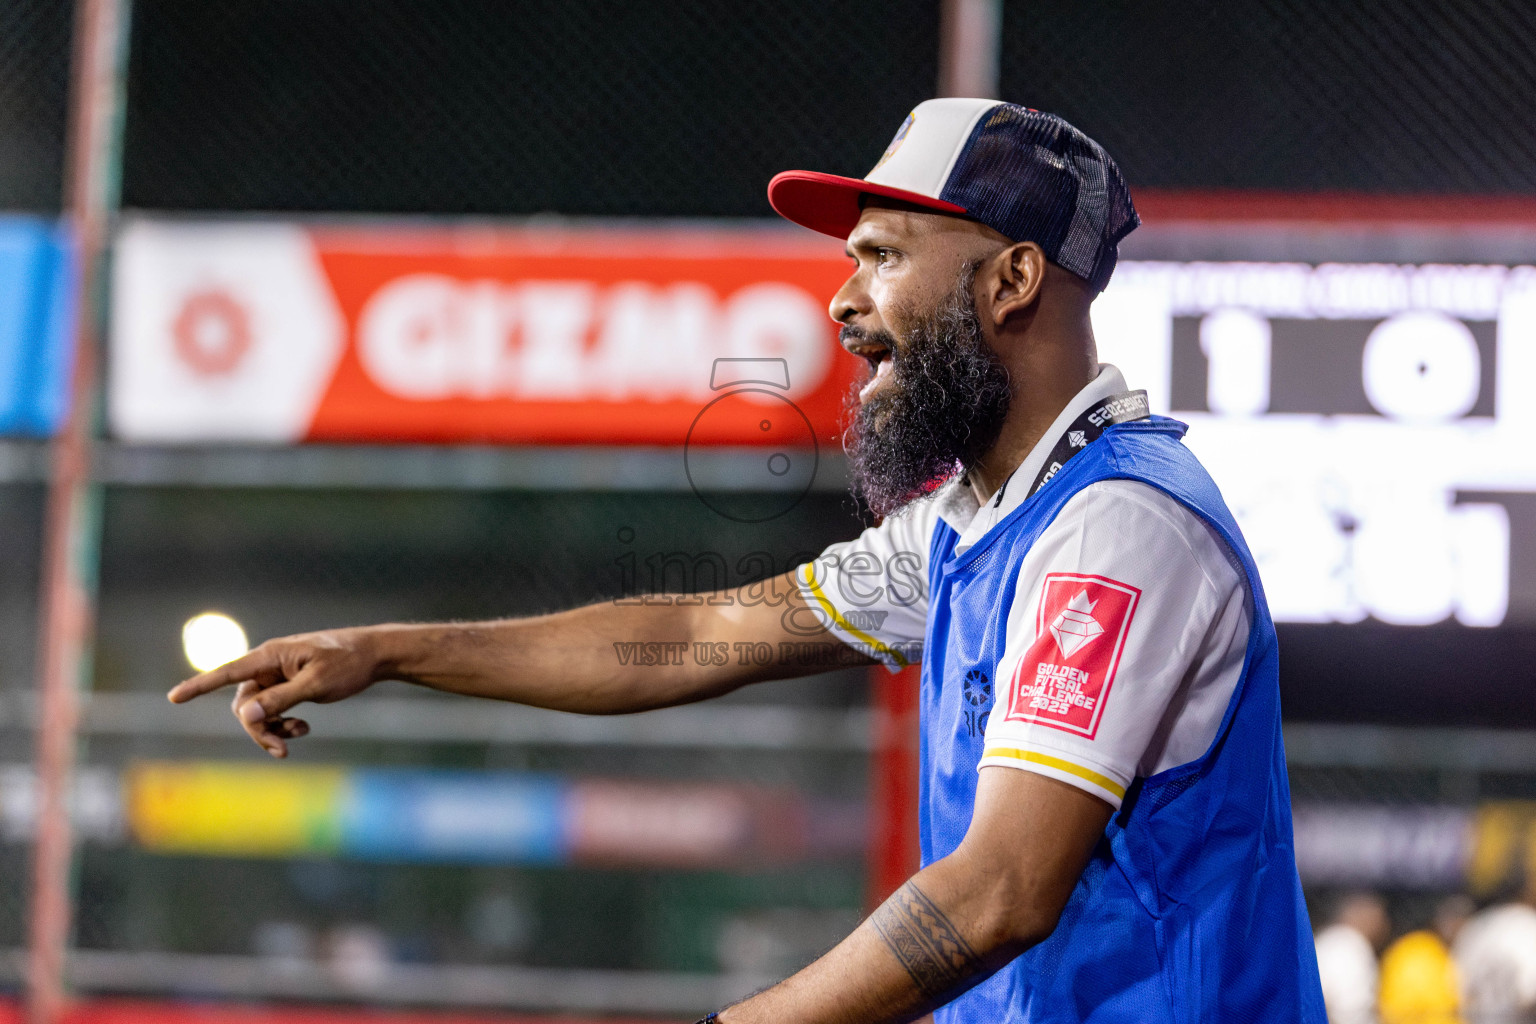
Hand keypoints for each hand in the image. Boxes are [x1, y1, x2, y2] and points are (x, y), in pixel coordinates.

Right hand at [166, 627, 382, 757]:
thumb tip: (245, 715)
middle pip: (243, 704)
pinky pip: (273, 710)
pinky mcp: (290, 686)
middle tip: (282, 749)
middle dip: (257, 728)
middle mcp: (270, 665)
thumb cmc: (347, 663)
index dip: (199, 686)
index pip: (227, 673)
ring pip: (258, 711)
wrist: (375, 656)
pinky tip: (303, 729)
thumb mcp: (316, 684)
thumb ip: (281, 699)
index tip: (173, 698)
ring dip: (271, 728)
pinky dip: (283, 724)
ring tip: (299, 735)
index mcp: (271, 656)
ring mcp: (279, 676)